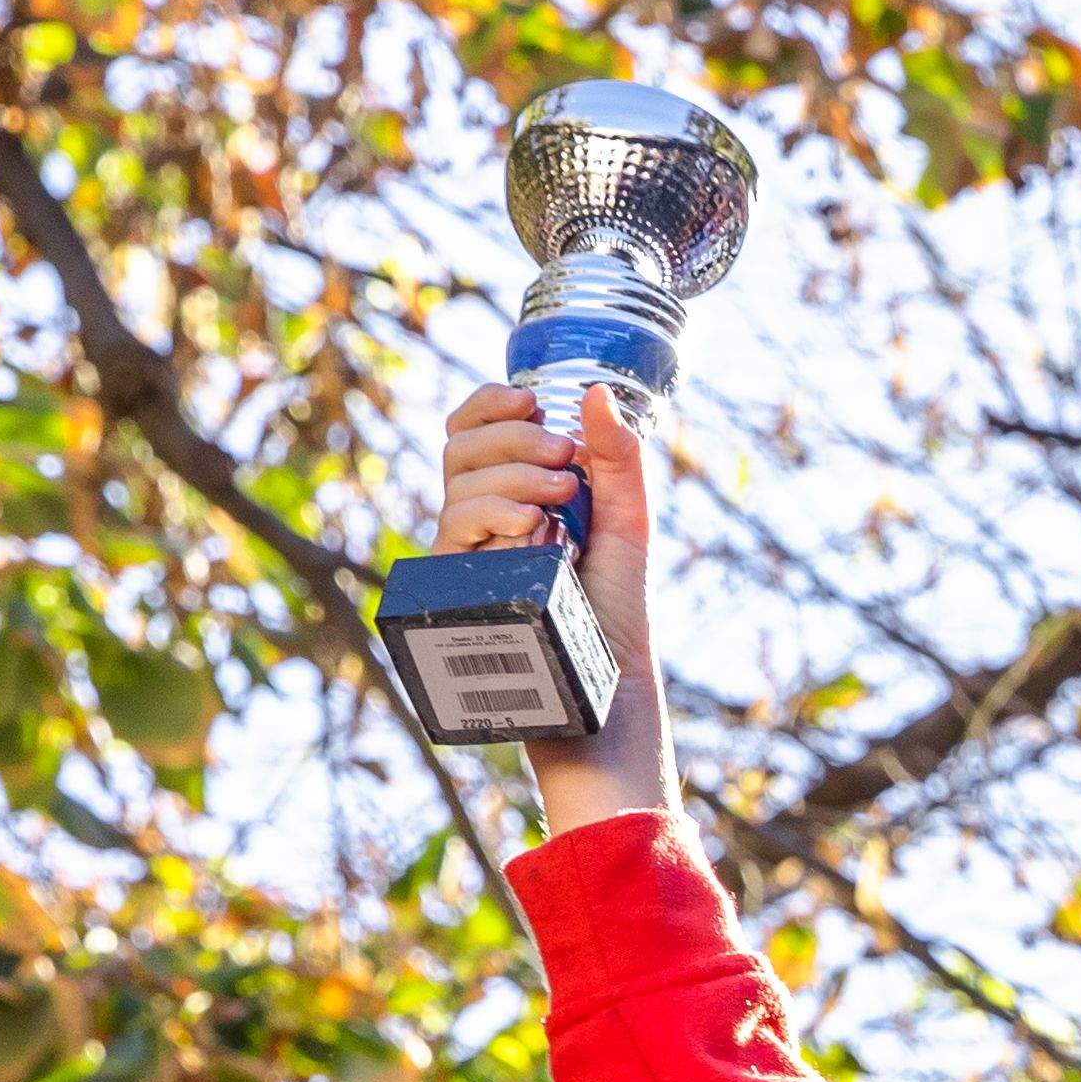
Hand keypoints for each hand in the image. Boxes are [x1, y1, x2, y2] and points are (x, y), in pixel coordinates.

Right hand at [431, 377, 675, 836]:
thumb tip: (593, 390)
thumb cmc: (616, 615)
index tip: (530, 403)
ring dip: (512, 479)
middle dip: (511, 441)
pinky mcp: (458, 592)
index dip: (489, 406)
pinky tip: (531, 530)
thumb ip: (616, 459)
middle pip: (460, 450)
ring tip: (562, 507)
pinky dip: (492, 516)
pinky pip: (453, 534)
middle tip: (563, 463)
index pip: (476, 432)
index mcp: (516, 496)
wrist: (608, 691)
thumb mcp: (627, 526)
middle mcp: (483, 523)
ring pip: (457, 488)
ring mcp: (467, 558)